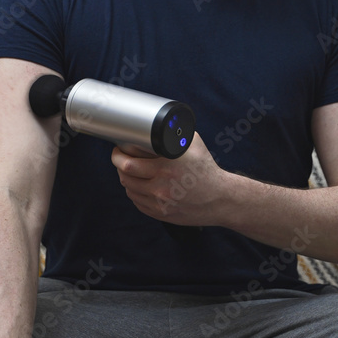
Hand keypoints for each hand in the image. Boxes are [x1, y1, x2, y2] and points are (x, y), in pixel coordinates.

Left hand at [111, 133, 234, 226]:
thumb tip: (155, 123)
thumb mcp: (193, 144)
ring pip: (129, 189)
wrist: (219, 199)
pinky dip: (135, 192)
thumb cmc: (205, 169)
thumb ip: (173, 133)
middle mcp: (161, 186)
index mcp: (166, 166)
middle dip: (119, 164)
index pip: (128, 162)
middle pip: (124, 176)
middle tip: (120, 158)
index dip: (118, 154)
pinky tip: (141, 185)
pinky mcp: (160, 214)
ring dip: (126, 178)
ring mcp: (159, 202)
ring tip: (131, 171)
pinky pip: (137, 202)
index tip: (119, 148)